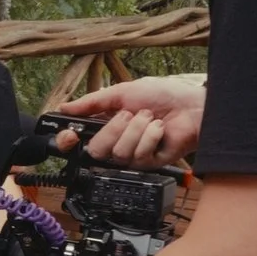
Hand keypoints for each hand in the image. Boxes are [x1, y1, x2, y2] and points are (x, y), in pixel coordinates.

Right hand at [57, 75, 204, 165]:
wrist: (191, 107)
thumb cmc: (163, 95)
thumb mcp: (122, 92)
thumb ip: (93, 101)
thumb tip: (65, 107)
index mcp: (107, 124)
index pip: (79, 140)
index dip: (69, 140)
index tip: (69, 135)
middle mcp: (117, 141)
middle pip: (97, 150)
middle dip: (113, 129)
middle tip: (128, 115)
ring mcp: (133, 154)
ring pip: (119, 152)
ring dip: (137, 129)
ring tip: (151, 118)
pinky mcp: (149, 163)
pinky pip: (138, 156)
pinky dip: (151, 136)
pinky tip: (160, 129)